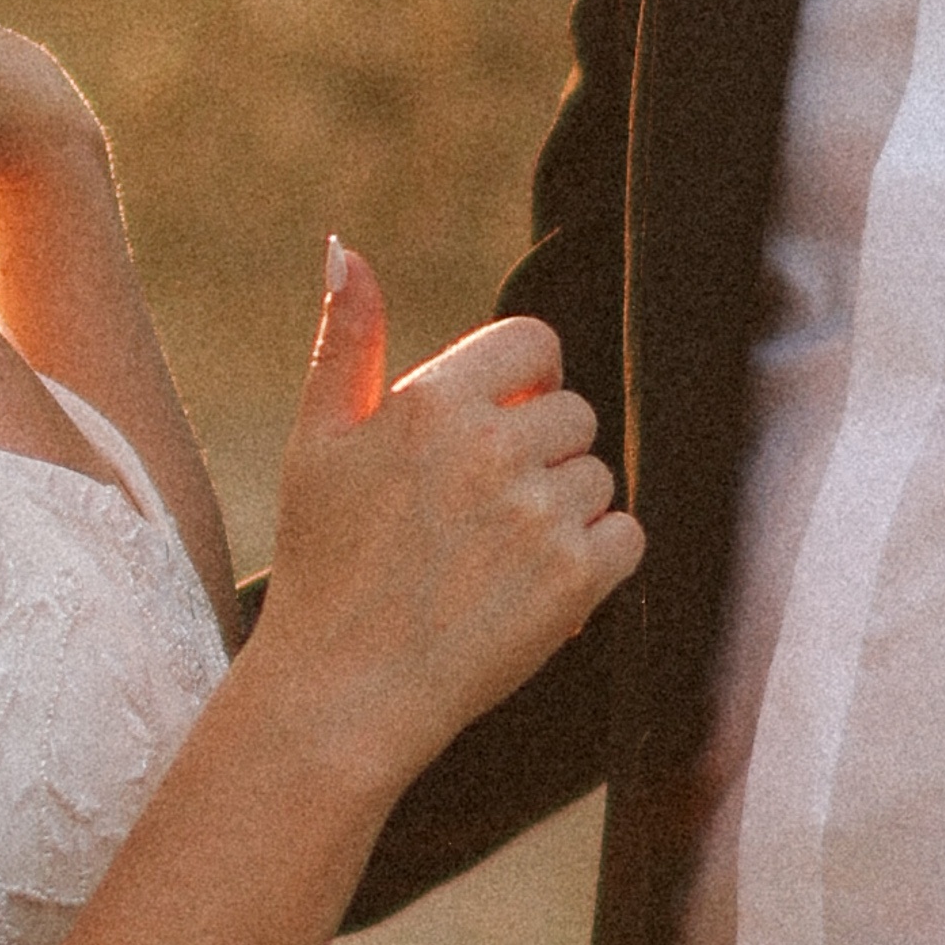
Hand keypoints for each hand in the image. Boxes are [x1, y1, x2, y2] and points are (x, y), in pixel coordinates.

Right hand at [252, 251, 640, 789]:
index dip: (526, 382)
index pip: (535, 343)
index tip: (501, 426)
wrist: (341, 694)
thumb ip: (345, 340)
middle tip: (484, 514)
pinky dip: (597, 562)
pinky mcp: (573, 581)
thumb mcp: (316, 442)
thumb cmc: (323, 566)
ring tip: (499, 558)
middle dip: (542, 454)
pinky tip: (539, 587)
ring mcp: (537, 515)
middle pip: (574, 414)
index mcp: (431, 402)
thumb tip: (348, 250)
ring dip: (564, 513)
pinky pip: (628, 537)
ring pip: (598, 479)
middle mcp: (491, 448)